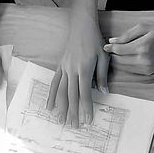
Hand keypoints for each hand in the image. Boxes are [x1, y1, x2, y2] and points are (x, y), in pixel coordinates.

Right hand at [48, 9, 108, 127]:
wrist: (81, 26)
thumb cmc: (95, 41)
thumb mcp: (104, 57)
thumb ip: (102, 76)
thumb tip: (104, 92)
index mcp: (84, 69)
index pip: (84, 93)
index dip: (86, 108)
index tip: (87, 120)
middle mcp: (72, 70)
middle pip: (71, 95)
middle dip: (72, 112)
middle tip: (74, 126)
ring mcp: (64, 68)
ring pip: (61, 91)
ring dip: (60, 107)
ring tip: (60, 120)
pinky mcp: (60, 66)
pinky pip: (54, 83)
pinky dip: (52, 95)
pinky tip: (49, 106)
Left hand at [104, 24, 153, 74]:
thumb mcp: (145, 27)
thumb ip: (127, 34)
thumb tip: (112, 41)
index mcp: (142, 46)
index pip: (119, 50)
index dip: (110, 48)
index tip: (105, 45)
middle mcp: (144, 60)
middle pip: (119, 61)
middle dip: (112, 55)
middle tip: (109, 49)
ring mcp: (146, 68)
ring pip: (124, 67)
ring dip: (117, 61)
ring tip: (116, 54)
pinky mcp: (148, 73)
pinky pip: (131, 71)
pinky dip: (125, 66)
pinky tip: (125, 59)